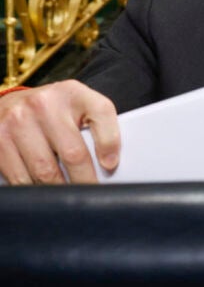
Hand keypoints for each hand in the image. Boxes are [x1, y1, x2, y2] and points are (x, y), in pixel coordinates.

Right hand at [0, 81, 118, 183]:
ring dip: (59, 189)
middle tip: (89, 192)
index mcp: (72, 93)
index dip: (110, 143)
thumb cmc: (51, 110)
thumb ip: (96, 126)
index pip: (101, 112)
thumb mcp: (78, 106)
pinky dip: (34, 188)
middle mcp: (43, 104)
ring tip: (67, 194)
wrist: (10, 105)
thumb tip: (108, 164)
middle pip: (73, 153)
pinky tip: (43, 187)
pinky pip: (20, 177)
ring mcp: (18, 121)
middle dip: (84, 180)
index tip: (110, 166)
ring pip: (45, 171)